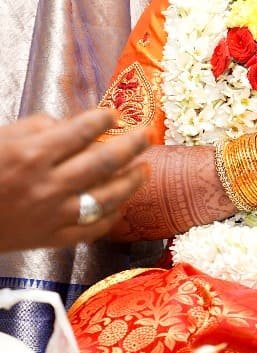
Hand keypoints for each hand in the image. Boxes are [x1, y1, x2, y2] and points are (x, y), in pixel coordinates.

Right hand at [0, 109, 148, 251]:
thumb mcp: (0, 139)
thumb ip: (36, 128)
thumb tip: (69, 124)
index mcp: (31, 155)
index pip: (82, 131)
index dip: (104, 119)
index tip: (115, 114)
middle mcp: (47, 185)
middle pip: (105, 162)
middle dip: (132, 146)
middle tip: (147, 135)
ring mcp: (52, 214)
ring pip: (107, 197)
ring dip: (132, 181)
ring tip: (146, 168)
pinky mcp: (50, 238)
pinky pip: (92, 229)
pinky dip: (111, 217)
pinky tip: (121, 205)